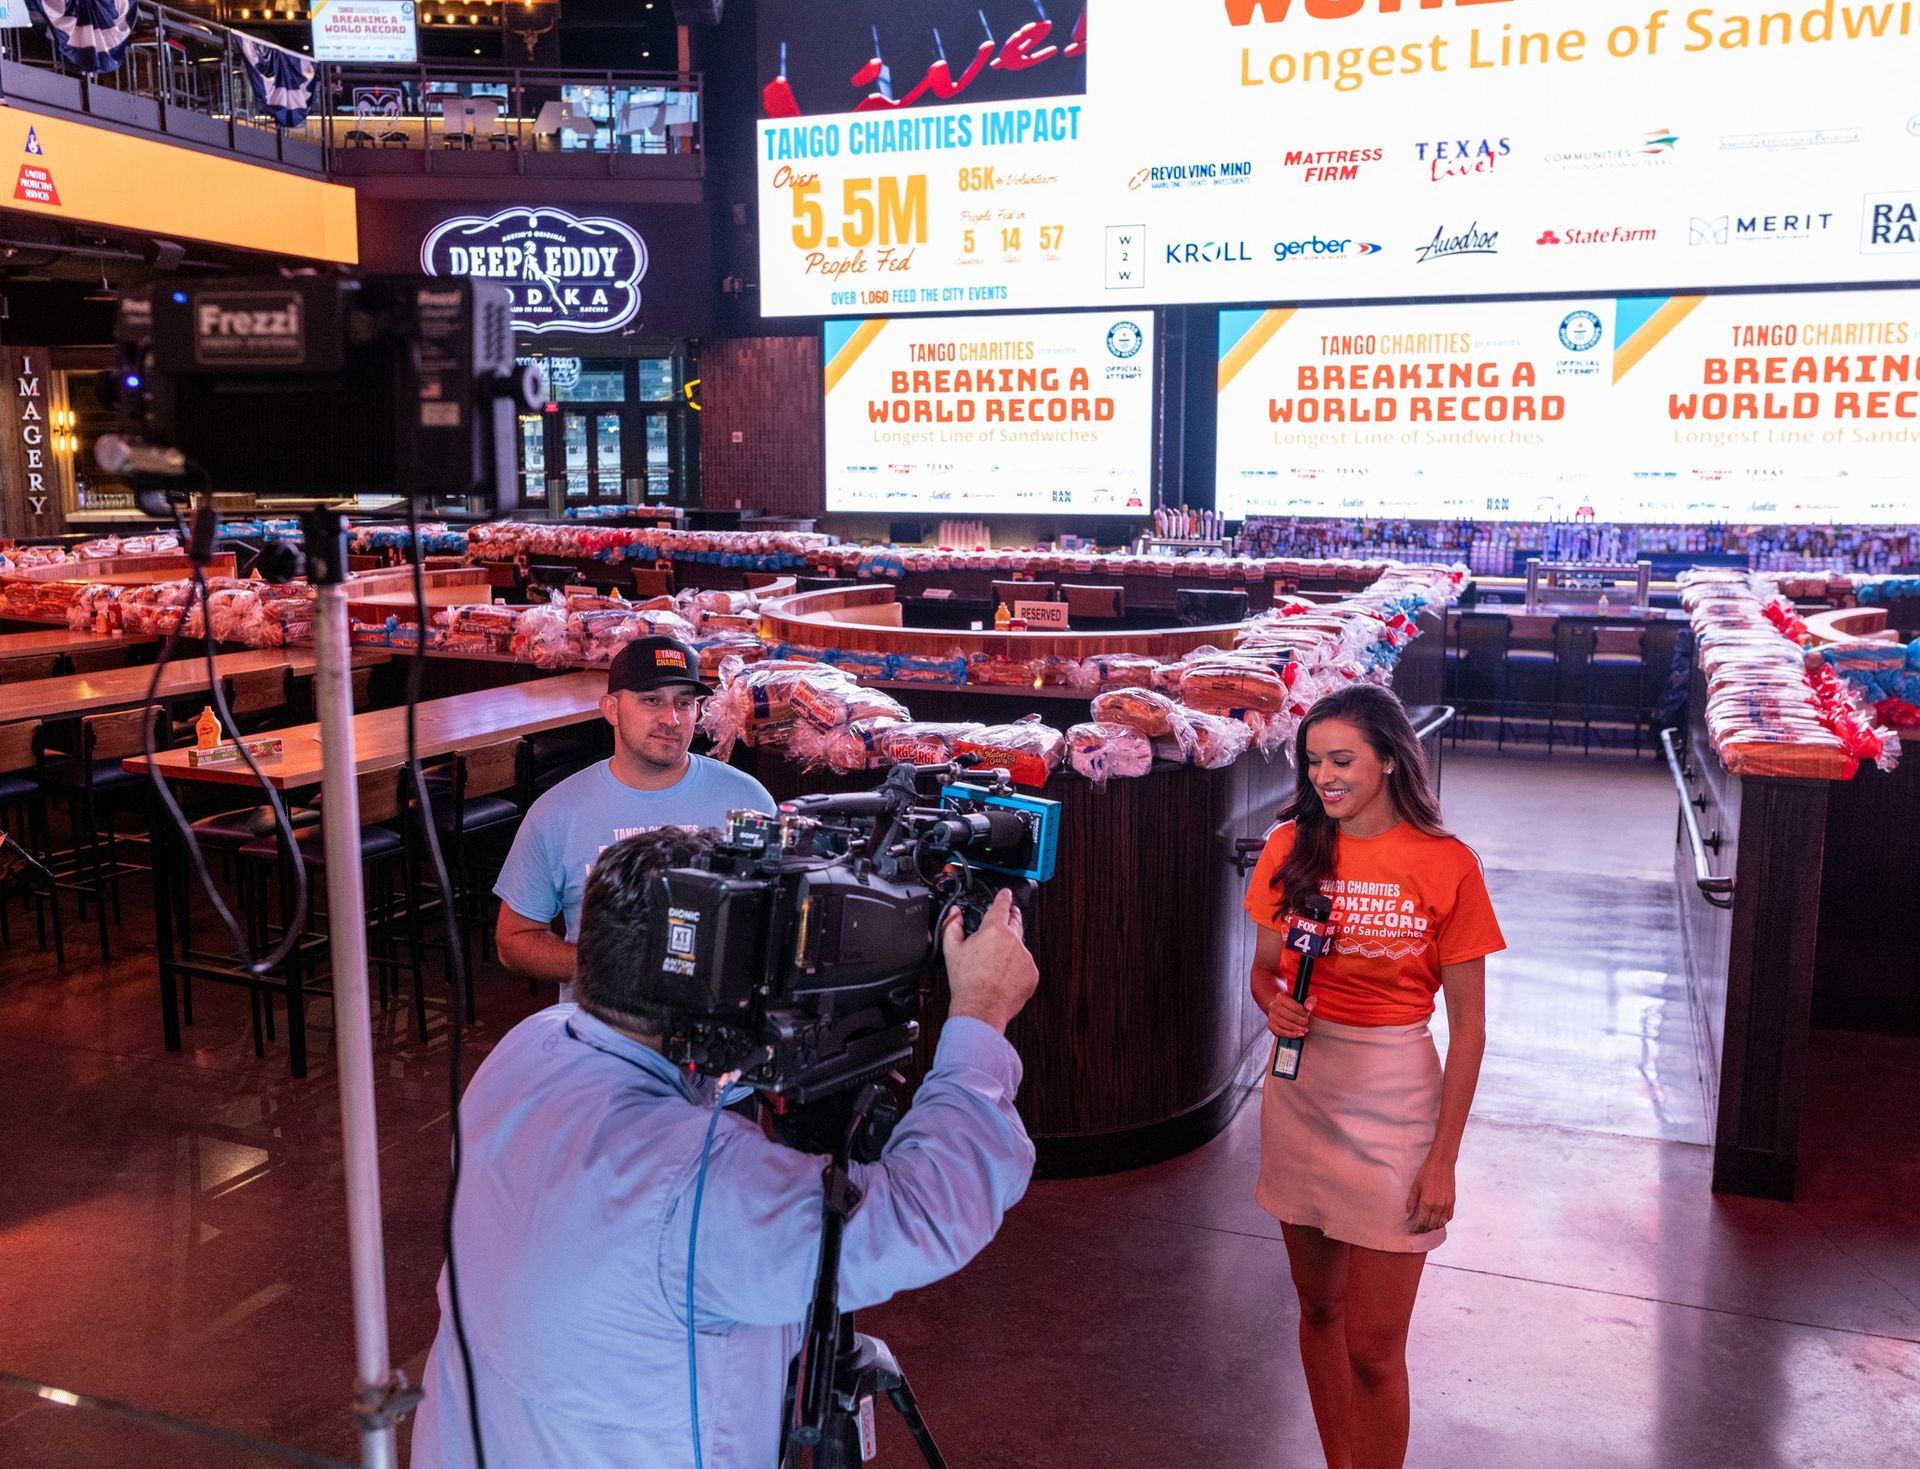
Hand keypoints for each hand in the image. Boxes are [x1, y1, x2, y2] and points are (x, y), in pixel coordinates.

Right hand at [943, 889, 1038, 1033]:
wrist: (981, 1008)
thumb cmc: (967, 982)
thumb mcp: (952, 950)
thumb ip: (952, 925)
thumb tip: (954, 913)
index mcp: (994, 930)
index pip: (1001, 905)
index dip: (1004, 896)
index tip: (1006, 893)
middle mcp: (1013, 940)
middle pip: (1016, 921)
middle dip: (1012, 916)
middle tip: (1008, 915)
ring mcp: (1025, 957)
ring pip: (1020, 946)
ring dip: (1011, 947)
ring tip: (996, 961)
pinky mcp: (1032, 973)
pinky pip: (1025, 965)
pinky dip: (1017, 967)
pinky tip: (1003, 976)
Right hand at [1265, 988, 1315, 1039]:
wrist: (1281, 1007)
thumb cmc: (1292, 1004)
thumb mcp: (1303, 998)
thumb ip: (1310, 1000)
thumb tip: (1309, 1007)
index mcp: (1280, 997)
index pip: (1294, 1007)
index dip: (1303, 1013)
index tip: (1307, 1014)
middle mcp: (1273, 1005)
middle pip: (1291, 1017)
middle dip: (1301, 1021)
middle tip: (1306, 1021)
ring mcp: (1271, 1016)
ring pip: (1286, 1025)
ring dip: (1298, 1029)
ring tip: (1304, 1028)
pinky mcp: (1271, 1025)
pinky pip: (1282, 1032)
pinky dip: (1292, 1034)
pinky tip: (1298, 1033)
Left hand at [1405, 1155, 1455, 1233]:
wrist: (1442, 1164)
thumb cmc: (1426, 1173)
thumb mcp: (1415, 1187)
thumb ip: (1411, 1204)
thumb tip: (1407, 1217)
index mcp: (1428, 1203)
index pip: (1423, 1222)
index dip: (1418, 1229)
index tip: (1413, 1230)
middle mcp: (1438, 1206)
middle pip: (1432, 1225)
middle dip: (1425, 1229)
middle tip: (1418, 1230)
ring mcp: (1447, 1205)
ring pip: (1441, 1223)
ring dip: (1434, 1227)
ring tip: (1427, 1227)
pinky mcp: (1452, 1202)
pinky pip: (1449, 1217)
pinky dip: (1443, 1221)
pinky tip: (1437, 1220)